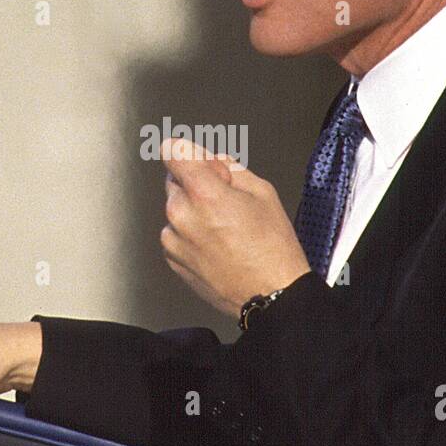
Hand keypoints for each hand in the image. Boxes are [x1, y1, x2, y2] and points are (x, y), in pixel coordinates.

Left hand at [159, 137, 311, 317]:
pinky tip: (218, 244)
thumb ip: (231, 167)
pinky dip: (190, 234)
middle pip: (175, 180)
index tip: (197, 159)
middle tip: (226, 201)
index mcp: (204, 194)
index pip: (172, 151)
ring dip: (193, 211)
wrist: (271, 295)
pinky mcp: (173, 259)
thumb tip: (214, 161)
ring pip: (176, 209)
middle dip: (196, 184)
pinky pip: (176, 234)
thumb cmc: (272, 250)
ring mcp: (174, 240)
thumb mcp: (263, 192)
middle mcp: (182, 216)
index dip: (188, 152)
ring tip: (225, 229)